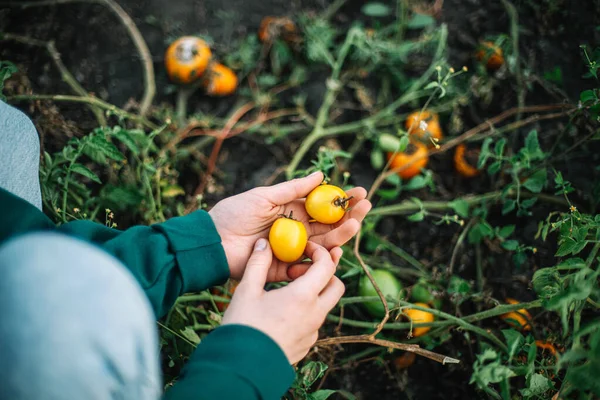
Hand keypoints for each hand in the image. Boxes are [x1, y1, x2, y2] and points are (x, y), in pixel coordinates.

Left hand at [209, 171, 371, 280]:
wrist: (212, 241)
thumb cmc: (234, 214)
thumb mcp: (264, 196)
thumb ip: (293, 189)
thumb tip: (321, 175)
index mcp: (292, 213)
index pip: (323, 207)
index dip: (342, 200)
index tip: (360, 192)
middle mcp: (296, 232)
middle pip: (329, 227)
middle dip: (349, 216)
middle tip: (366, 207)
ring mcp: (292, 251)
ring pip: (323, 246)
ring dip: (341, 236)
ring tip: (354, 224)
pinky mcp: (284, 270)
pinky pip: (307, 267)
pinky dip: (322, 261)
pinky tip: (335, 250)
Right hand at [222, 239, 344, 363]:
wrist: (242, 368)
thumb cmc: (243, 326)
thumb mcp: (246, 290)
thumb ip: (258, 263)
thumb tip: (264, 243)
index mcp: (304, 296)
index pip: (327, 266)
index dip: (320, 252)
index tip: (306, 249)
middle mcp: (315, 314)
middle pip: (336, 286)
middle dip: (325, 273)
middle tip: (300, 270)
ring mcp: (313, 332)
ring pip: (325, 305)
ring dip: (314, 293)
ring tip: (286, 291)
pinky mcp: (306, 345)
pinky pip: (314, 323)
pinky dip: (306, 311)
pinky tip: (282, 312)